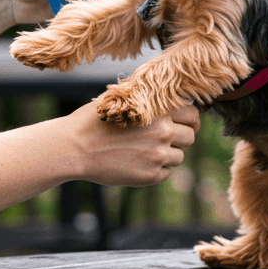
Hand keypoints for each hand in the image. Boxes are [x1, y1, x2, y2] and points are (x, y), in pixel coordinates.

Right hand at [66, 102, 199, 186]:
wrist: (75, 148)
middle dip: (180, 137)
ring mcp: (157, 156)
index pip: (192, 114)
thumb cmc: (93, 120)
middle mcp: (163, 133)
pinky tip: (138, 162)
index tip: (184, 123)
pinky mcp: (150, 176)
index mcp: (158, 111)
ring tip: (146, 151)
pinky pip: (165, 173)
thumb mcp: (119, 99)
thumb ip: (144, 98)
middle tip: (164, 138)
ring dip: (168, 154)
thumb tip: (162, 92)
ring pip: (179, 157)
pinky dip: (156, 169)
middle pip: (190, 137)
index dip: (189, 119)